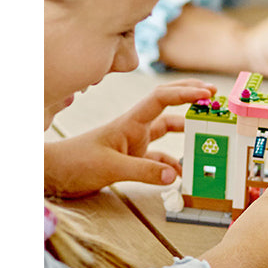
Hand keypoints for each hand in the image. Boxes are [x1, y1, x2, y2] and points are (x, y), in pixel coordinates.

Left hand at [45, 79, 216, 197]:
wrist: (53, 174)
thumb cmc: (75, 163)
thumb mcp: (109, 167)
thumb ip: (142, 170)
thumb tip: (174, 174)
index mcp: (130, 123)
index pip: (161, 99)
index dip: (185, 93)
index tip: (207, 93)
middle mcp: (135, 129)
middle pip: (168, 105)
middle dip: (190, 97)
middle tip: (214, 96)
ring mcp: (134, 143)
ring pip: (167, 132)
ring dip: (186, 133)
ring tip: (207, 134)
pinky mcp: (132, 159)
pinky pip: (160, 158)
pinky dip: (173, 164)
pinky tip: (183, 173)